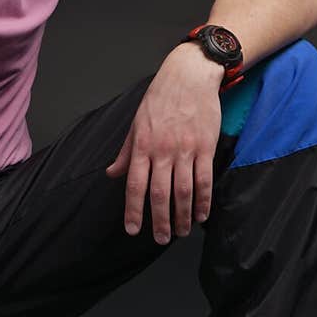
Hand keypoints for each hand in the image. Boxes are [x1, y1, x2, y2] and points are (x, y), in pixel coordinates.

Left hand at [105, 44, 222, 242]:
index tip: (132, 230)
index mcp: (142, 146)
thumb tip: (111, 173)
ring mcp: (185, 149)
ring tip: (181, 232)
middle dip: (160, 221)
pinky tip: (201, 215)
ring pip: (184, 191)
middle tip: (161, 240)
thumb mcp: (136, 123)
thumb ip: (125, 152)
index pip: (135, 185)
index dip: (133, 210)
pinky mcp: (205, 146)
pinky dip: (203, 201)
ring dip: (182, 216)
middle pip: (160, 194)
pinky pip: (204, 179)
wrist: (189, 76)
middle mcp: (162, 151)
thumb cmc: (160, 98)